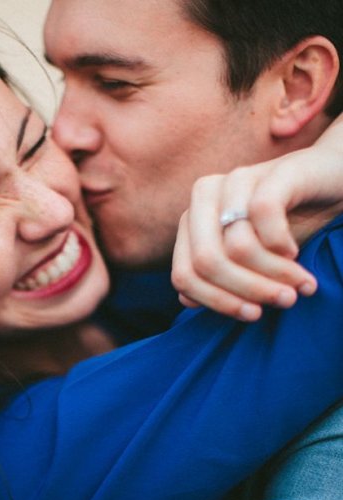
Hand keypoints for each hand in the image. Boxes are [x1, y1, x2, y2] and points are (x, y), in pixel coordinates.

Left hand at [171, 117, 342, 319]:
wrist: (329, 181)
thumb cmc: (285, 226)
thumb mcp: (248, 260)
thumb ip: (216, 278)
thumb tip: (187, 300)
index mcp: (191, 220)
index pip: (184, 275)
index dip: (217, 302)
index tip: (253, 314)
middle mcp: (204, 196)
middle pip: (206, 263)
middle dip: (246, 290)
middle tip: (284, 300)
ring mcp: (235, 180)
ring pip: (236, 247)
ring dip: (273, 274)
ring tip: (299, 284)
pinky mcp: (271, 171)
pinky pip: (263, 216)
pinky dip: (280, 245)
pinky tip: (294, 251)